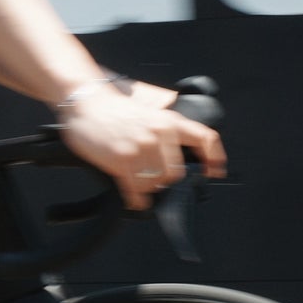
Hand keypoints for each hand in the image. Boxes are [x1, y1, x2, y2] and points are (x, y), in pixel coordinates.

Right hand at [58, 80, 226, 209]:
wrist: (86, 102)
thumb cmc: (115, 110)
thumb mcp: (149, 113)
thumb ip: (167, 133)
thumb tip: (179, 160)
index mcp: (169, 122)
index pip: (204, 138)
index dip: (214, 158)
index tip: (216, 172)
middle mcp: (159, 134)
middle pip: (175, 173)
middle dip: (164, 179)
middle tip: (151, 176)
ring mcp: (140, 148)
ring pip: (155, 185)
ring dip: (146, 187)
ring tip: (135, 178)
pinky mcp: (121, 161)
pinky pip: (136, 192)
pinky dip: (135, 199)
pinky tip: (132, 196)